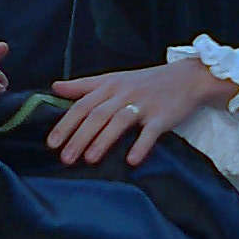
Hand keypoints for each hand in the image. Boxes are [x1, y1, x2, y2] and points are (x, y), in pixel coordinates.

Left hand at [49, 59, 235, 166]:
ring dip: (103, 141)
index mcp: (110, 85)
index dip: (66, 124)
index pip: (82, 105)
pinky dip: (141, 145)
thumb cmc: (146, 81)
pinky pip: (150, 132)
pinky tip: (131, 160)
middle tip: (65, 158)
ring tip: (89, 159)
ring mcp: (144, 104)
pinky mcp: (163, 116)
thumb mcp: (114, 79)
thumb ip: (84, 86)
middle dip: (79, 137)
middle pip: (97, 115)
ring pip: (119, 121)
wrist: (187, 77)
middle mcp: (124, 93)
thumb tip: (55, 87)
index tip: (51, 143)